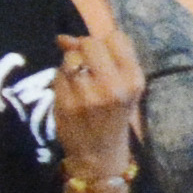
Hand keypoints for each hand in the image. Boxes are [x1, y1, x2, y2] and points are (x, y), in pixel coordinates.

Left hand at [49, 0, 144, 183]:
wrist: (100, 156)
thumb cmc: (114, 116)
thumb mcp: (124, 87)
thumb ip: (104, 57)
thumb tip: (62, 38)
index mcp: (134, 80)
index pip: (116, 37)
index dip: (105, 43)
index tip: (103, 57)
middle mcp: (113, 86)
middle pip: (90, 42)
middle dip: (84, 49)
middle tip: (87, 67)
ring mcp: (88, 95)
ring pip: (70, 57)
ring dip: (70, 65)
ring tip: (78, 82)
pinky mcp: (66, 103)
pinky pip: (58, 74)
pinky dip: (60, 79)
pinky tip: (69, 93)